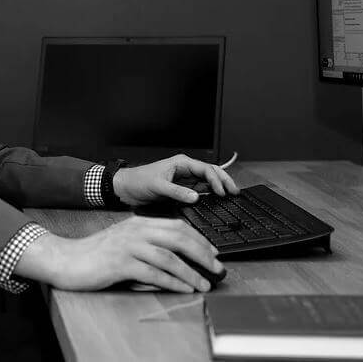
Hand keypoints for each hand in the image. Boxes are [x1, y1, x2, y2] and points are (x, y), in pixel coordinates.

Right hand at [13, 216, 222, 292]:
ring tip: (204, 283)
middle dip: (202, 254)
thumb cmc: (97, 254)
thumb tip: (177, 254)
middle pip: (178, 238)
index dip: (199, 239)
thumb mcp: (125, 240)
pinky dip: (172, 282)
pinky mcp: (121, 264)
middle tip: (217, 268)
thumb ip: (148, 242)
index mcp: (139, 223)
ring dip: (191, 272)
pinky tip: (183, 288)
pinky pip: (153, 274)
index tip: (214, 253)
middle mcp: (136, 231)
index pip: (177, 226)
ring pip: (169, 257)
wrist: (68, 259)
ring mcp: (128, 246)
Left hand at [112, 154, 238, 207]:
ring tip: (230, 195)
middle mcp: (185, 169)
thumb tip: (196, 197)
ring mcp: (184, 179)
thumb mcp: (157, 186)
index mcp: (181, 163)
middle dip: (224, 180)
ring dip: (219, 186)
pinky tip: (215, 199)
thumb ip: (176, 192)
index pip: (205, 169)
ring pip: (207, 180)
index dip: (217, 180)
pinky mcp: (181, 188)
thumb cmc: (138, 181)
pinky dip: (209, 193)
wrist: (126, 187)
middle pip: (211, 172)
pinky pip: (199, 189)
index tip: (222, 192)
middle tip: (235, 192)